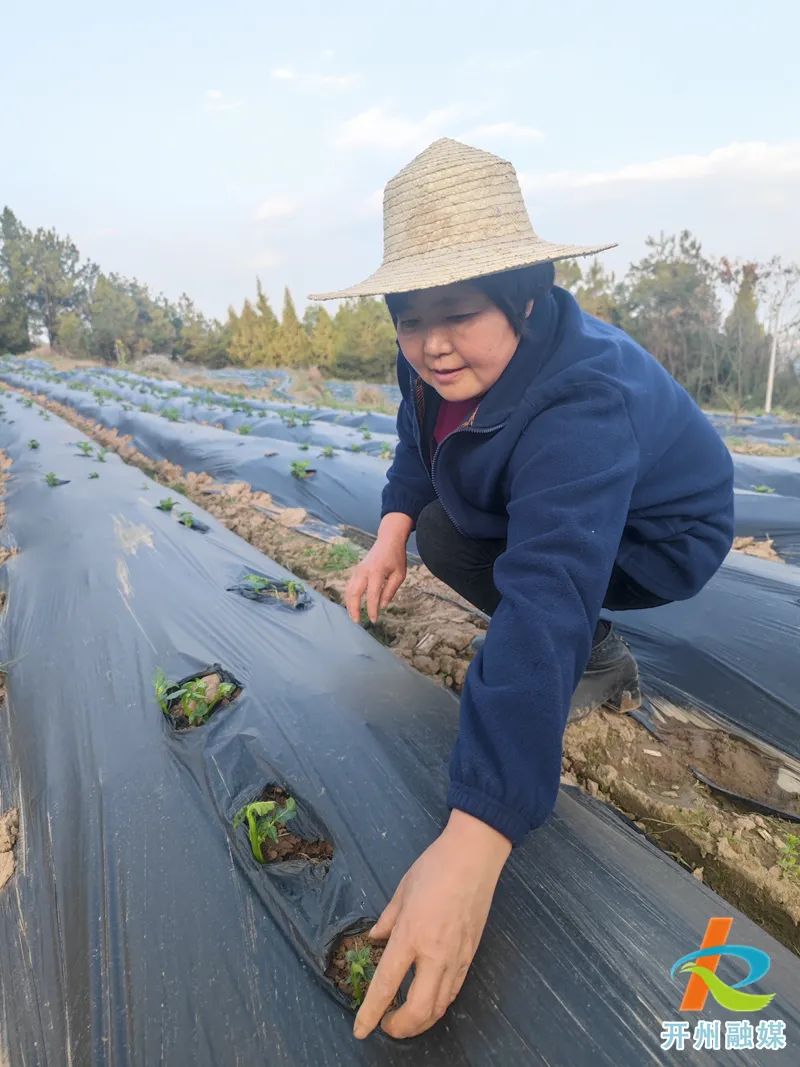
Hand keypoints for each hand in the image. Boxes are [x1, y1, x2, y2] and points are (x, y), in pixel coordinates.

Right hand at [345, 533, 406, 623]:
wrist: (388, 540)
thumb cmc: (396, 557)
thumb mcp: (399, 575)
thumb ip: (390, 590)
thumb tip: (382, 605)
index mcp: (376, 572)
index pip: (372, 595)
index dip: (372, 609)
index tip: (374, 620)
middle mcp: (364, 571)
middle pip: (354, 593)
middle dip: (354, 609)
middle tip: (357, 622)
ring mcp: (358, 570)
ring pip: (349, 590)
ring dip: (349, 604)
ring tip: (353, 616)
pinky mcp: (356, 571)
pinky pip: (350, 586)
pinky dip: (349, 597)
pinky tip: (352, 606)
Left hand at [353, 810, 511, 1040]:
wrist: (474, 857)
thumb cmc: (434, 867)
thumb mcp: (401, 890)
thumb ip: (387, 920)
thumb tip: (376, 938)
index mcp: (410, 935)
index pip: (386, 985)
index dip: (371, 1013)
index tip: (361, 1031)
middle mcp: (434, 954)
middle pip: (418, 1010)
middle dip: (400, 1027)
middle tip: (385, 1025)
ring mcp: (456, 957)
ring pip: (440, 1006)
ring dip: (421, 1021)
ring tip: (405, 1019)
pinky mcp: (471, 954)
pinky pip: (454, 990)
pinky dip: (439, 1004)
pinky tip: (429, 1001)